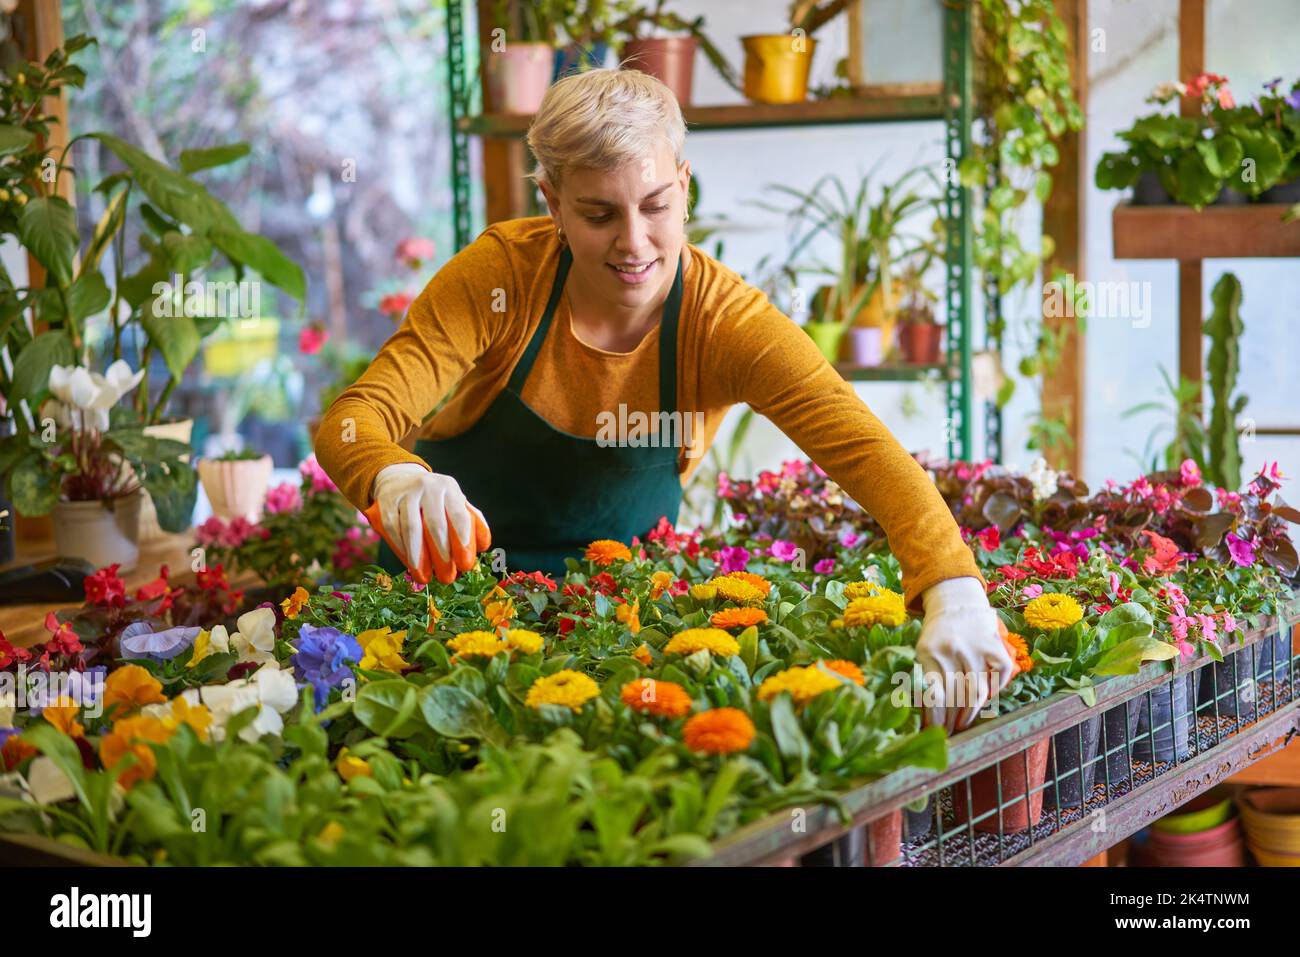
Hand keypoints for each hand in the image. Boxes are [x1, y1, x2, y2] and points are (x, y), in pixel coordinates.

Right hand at [370, 463, 489, 576]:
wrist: (399, 479)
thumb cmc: (434, 498)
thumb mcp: (454, 501)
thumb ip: (471, 520)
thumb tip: (484, 545)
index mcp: (449, 488)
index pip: (459, 515)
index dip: (463, 540)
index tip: (465, 564)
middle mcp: (428, 487)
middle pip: (435, 524)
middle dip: (442, 553)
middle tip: (447, 577)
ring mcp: (405, 494)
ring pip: (411, 527)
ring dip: (418, 555)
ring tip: (424, 576)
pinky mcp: (386, 502)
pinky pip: (392, 529)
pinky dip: (401, 549)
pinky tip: (409, 564)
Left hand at [915, 576, 1015, 734]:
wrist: (956, 602)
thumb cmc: (936, 634)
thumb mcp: (923, 651)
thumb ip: (926, 678)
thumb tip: (930, 717)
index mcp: (928, 651)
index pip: (935, 695)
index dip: (937, 718)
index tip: (937, 732)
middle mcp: (953, 649)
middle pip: (957, 696)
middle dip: (954, 720)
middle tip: (952, 732)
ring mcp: (976, 647)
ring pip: (978, 691)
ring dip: (971, 713)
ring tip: (964, 723)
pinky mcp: (995, 645)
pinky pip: (1000, 676)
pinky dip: (995, 691)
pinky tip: (985, 700)